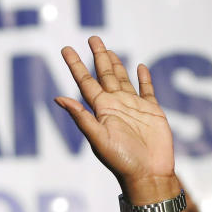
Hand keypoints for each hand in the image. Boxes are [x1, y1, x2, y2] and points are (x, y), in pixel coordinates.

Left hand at [56, 37, 174, 190]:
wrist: (149, 174)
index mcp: (101, 109)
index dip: (76, 65)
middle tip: (92, 38)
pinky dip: (144, 79)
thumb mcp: (98, 138)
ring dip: (117, 64)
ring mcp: (134, 107)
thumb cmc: (121, 160)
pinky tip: (140, 67)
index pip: (85, 81)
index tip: (66, 49)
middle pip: (105, 75)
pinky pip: (148, 90)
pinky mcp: (152, 111)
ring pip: (124, 79)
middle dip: (99, 56)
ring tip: (109, 50)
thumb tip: (58, 98)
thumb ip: (81, 117)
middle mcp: (116, 105)